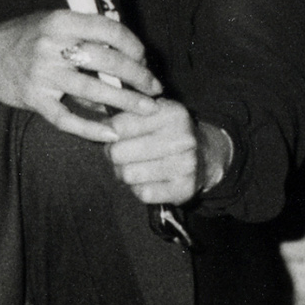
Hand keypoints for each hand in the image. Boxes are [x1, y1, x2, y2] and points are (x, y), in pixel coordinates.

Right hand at [0, 10, 158, 138]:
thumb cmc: (27, 37)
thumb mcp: (54, 24)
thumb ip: (86, 36)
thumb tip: (127, 57)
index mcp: (61, 21)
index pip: (109, 31)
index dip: (133, 46)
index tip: (145, 59)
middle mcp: (52, 45)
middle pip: (107, 61)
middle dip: (138, 76)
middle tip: (154, 88)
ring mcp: (42, 73)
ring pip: (94, 90)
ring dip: (126, 102)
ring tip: (147, 109)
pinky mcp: (34, 98)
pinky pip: (67, 118)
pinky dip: (91, 128)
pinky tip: (111, 134)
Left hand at [101, 99, 222, 206]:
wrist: (205, 155)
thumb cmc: (168, 132)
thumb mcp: (153, 112)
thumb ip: (126, 111)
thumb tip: (98, 125)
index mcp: (172, 113)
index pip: (119, 126)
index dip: (108, 132)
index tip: (114, 135)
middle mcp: (182, 138)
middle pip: (118, 153)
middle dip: (113, 155)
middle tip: (119, 154)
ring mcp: (185, 165)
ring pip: (128, 174)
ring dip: (124, 173)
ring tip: (132, 167)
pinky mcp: (183, 188)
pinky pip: (142, 193)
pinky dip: (139, 188)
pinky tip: (147, 180)